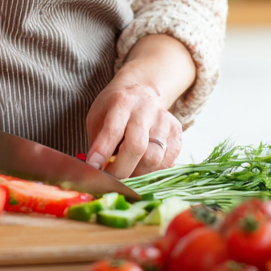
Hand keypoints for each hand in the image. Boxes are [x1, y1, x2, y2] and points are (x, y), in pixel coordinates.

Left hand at [84, 34, 195, 178]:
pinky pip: (167, 162)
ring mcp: (164, 120)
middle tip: (110, 180)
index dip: (103, 151)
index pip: (113, 129)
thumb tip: (95, 170)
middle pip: (137, 146)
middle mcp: (145, 109)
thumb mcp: (98, 115)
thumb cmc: (114, 107)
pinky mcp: (177, 132)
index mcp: (122, 102)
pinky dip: (153, 172)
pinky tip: (142, 168)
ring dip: (137, 174)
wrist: (142, 90)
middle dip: (121, 170)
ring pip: (154, 158)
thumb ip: (98, 141)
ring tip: (126, 175)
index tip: (93, 167)